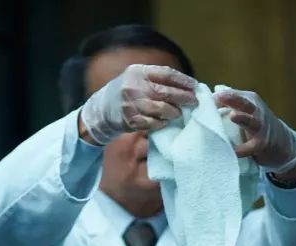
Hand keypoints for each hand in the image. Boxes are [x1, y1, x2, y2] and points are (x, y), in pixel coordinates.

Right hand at [79, 64, 197, 144]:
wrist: (101, 109)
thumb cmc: (126, 92)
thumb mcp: (137, 78)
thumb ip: (156, 79)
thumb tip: (185, 86)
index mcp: (138, 72)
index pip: (165, 74)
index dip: (182, 80)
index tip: (194, 86)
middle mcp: (133, 86)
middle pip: (164, 91)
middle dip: (182, 97)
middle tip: (193, 101)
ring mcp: (130, 104)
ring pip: (159, 108)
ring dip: (173, 111)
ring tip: (179, 113)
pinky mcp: (130, 119)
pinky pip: (151, 123)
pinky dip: (161, 123)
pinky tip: (166, 122)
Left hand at [213, 87, 295, 171]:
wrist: (282, 142)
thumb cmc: (257, 123)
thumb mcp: (247, 108)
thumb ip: (231, 101)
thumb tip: (212, 93)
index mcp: (250, 100)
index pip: (234, 94)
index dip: (221, 96)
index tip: (207, 97)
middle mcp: (256, 111)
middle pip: (244, 103)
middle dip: (232, 99)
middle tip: (219, 97)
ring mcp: (260, 127)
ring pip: (251, 122)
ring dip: (242, 118)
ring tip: (233, 116)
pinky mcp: (261, 144)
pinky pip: (250, 147)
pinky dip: (241, 149)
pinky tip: (233, 151)